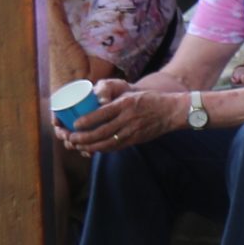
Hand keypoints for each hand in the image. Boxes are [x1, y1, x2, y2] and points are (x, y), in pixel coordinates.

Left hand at [62, 81, 183, 153]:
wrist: (172, 111)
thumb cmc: (150, 100)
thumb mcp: (131, 95)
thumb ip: (114, 103)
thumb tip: (93, 109)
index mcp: (125, 104)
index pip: (101, 113)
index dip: (86, 121)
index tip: (74, 125)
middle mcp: (127, 118)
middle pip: (101, 131)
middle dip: (83, 138)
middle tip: (71, 138)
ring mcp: (132, 130)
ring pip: (106, 142)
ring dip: (90, 146)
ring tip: (78, 146)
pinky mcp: (136, 139)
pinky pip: (116, 146)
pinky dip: (103, 149)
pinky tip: (94, 149)